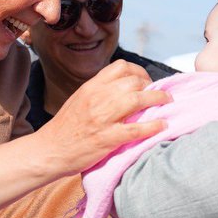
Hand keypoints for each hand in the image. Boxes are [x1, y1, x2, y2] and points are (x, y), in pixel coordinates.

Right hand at [39, 61, 170, 174]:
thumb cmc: (65, 128)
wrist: (48, 150)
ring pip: (137, 99)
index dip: (139, 71)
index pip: (120, 67)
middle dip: (152, 86)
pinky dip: (153, 126)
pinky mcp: (106, 138)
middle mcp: (97, 98)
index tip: (146, 81)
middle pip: (133, 81)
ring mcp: (102, 118)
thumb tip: (122, 88)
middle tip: (160, 95)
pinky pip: (135, 129)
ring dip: (158, 99)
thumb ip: (98, 92)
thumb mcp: (79, 100)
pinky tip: (162, 126)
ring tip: (168, 103)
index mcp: (90, 87)